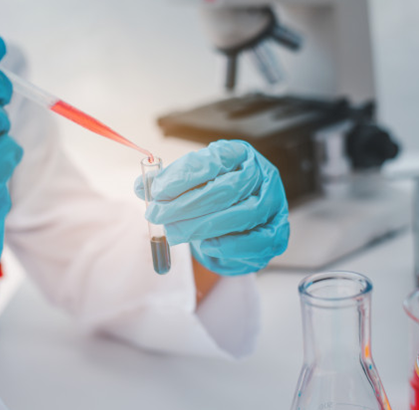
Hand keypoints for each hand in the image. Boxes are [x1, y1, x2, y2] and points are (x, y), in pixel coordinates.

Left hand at [135, 140, 288, 274]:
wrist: (238, 226)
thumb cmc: (213, 199)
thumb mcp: (190, 183)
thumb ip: (167, 184)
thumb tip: (141, 187)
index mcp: (239, 154)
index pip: (214, 160)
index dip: (183, 176)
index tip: (157, 191)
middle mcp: (262, 175)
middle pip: (226, 189)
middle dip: (185, 205)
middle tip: (157, 214)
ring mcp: (273, 204)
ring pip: (240, 214)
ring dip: (201, 226)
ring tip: (174, 232)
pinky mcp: (277, 233)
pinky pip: (255, 241)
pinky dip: (228, 244)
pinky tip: (205, 245)